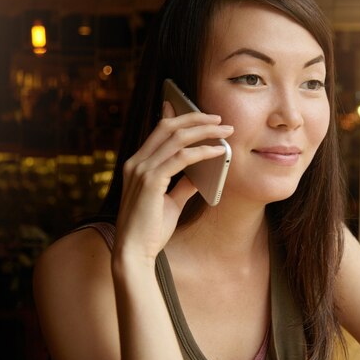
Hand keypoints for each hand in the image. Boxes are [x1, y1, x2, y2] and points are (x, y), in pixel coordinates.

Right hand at [114, 101, 233, 260]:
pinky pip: (182, 157)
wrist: (134, 253)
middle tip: (219, 118)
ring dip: (205, 131)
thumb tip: (199, 174)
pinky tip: (218, 151)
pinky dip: (203, 151)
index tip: (191, 106)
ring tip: (225, 131)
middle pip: (168, 126)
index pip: (158, 131)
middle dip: (195, 118)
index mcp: (137, 164)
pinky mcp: (150, 181)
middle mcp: (136, 162)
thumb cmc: (151, 230)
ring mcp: (141, 170)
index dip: (175, 115)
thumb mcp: (170, 202)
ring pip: (177, 137)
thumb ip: (182, 185)